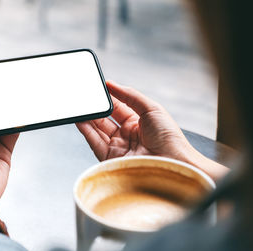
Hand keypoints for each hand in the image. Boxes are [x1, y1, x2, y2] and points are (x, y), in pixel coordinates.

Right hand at [77, 80, 227, 179]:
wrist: (172, 164)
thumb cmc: (169, 138)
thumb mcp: (151, 108)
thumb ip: (130, 95)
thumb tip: (111, 84)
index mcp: (139, 123)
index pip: (118, 107)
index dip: (108, 97)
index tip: (98, 87)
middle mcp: (127, 135)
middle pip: (106, 119)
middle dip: (95, 108)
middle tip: (86, 97)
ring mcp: (118, 147)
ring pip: (98, 130)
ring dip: (88, 118)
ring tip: (80, 106)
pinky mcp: (111, 159)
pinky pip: (95, 143)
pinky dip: (86, 131)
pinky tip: (80, 120)